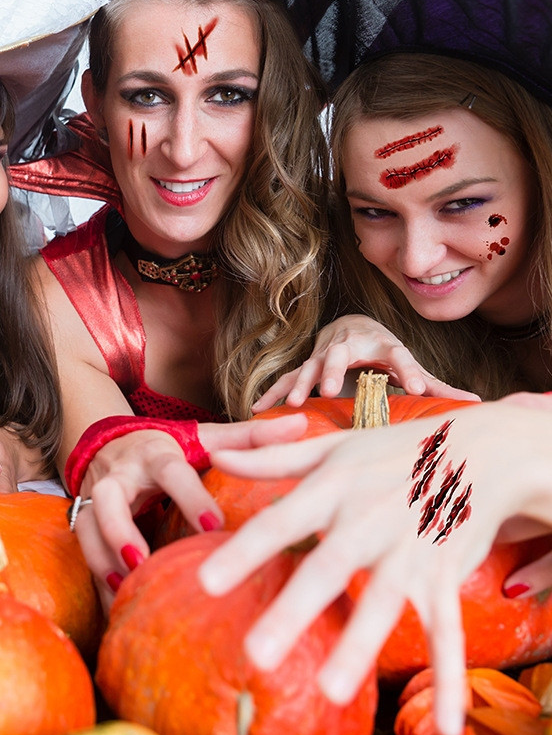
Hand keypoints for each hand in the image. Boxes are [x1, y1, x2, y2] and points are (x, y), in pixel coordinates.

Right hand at [73, 413, 308, 606]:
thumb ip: (249, 439)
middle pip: (108, 496)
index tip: (213, 527)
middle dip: (119, 527)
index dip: (189, 497)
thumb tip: (302, 424)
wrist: (111, 443)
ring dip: (102, 559)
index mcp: (155, 453)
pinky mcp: (86, 521)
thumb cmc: (168, 447)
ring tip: (125, 591)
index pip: (171, 471)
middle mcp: (120, 475)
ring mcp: (95, 498)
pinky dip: (97, 581)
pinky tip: (116, 609)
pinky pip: (85, 552)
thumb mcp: (204, 438)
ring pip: (86, 526)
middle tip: (141, 560)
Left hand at [198, 396, 551, 734]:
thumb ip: (272, 457)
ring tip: (331, 691)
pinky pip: (448, 629)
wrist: (478, 450)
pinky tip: (448, 723)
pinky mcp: (444, 574)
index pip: (280, 521)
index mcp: (333, 488)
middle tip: (256, 654)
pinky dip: (450, 675)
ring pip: (384, 600)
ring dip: (360, 646)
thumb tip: (218, 456)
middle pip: (328, 566)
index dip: (244, 551)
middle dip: (294, 609)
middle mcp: (368, 519)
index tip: (207, 583)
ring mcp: (409, 548)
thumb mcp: (331, 448)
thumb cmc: (391, 452)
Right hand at [253, 314, 480, 410]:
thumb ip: (436, 384)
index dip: (408, 370)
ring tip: (293, 404)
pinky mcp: (305, 365)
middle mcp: (349, 346)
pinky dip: (272, 392)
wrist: (350, 327)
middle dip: (333, 371)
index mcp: (382, 347)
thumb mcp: (408, 363)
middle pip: (340, 356)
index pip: (399, 357)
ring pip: (308, 366)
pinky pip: (286, 378)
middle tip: (332, 391)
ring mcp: (323, 355)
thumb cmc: (383, 351)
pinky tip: (256, 408)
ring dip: (299, 384)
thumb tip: (477, 402)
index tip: (416, 388)